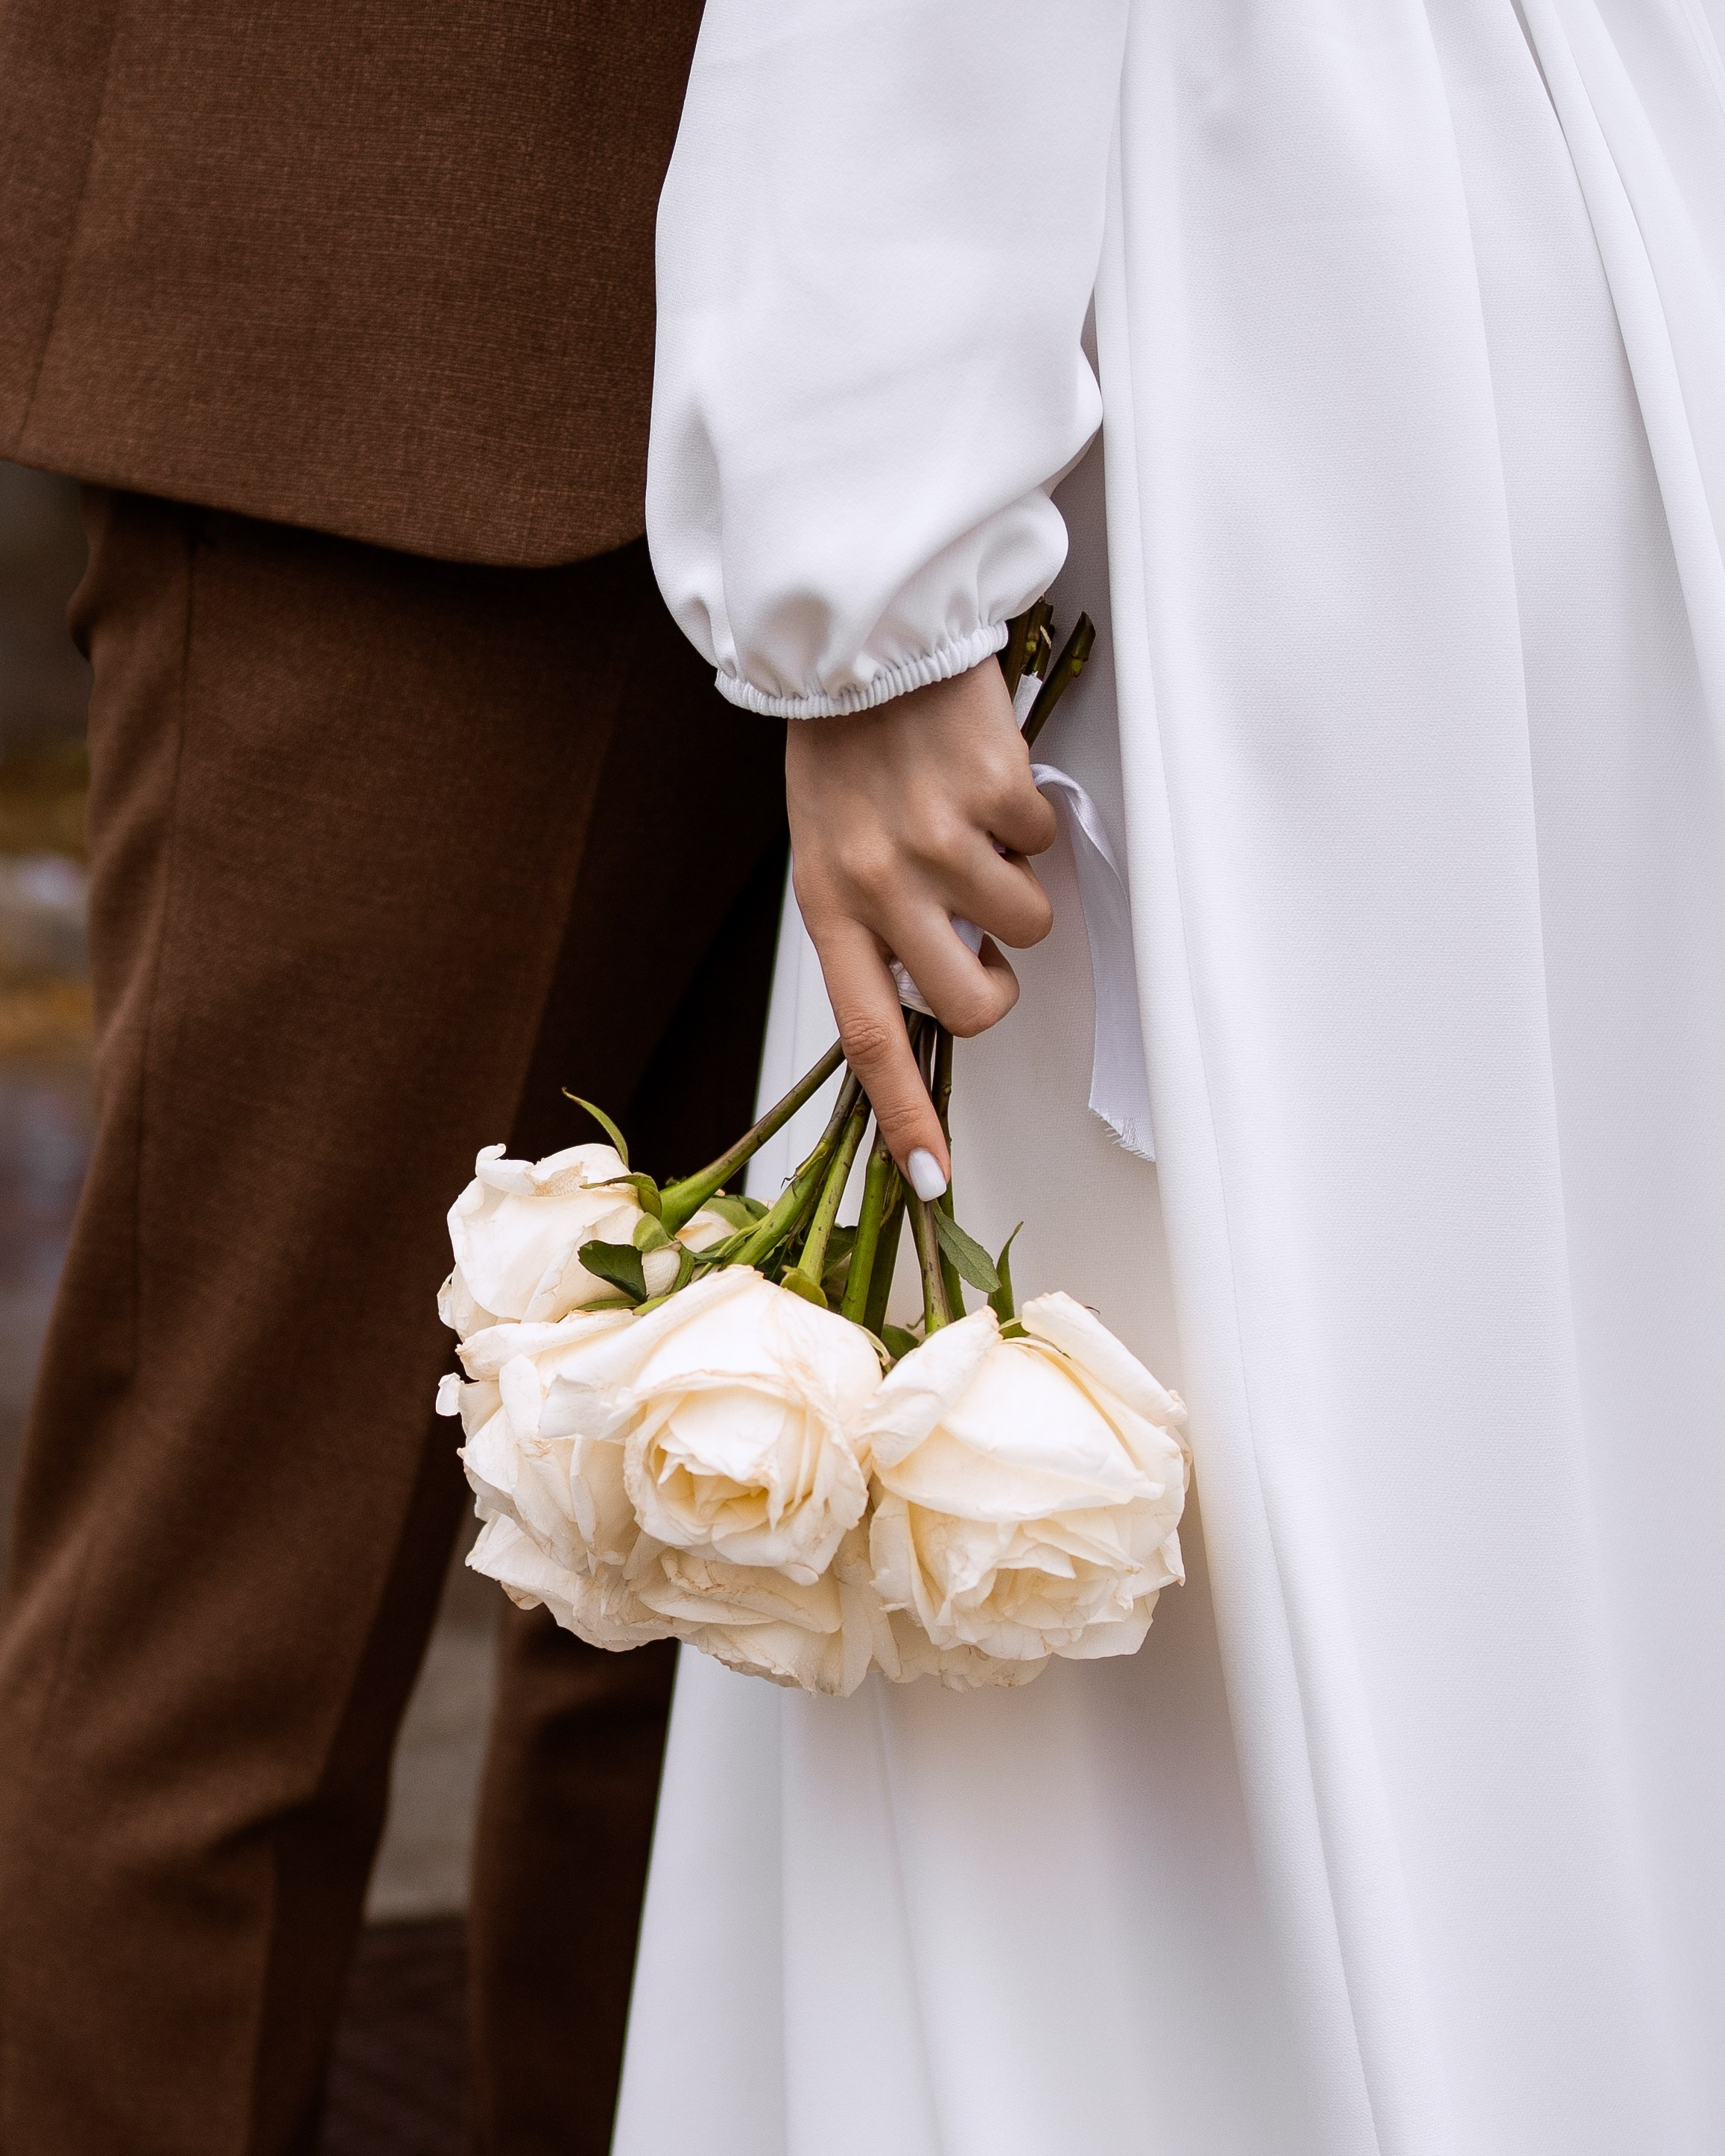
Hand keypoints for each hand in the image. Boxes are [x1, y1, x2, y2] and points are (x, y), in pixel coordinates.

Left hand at [785, 659, 1058, 1187]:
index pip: (867, 1034)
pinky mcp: (992, 789)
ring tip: (970, 824)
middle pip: (969, 1002)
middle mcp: (878, 880)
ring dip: (1015, 885)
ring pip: (1025, 925)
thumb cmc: (846, 749)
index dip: (904, 1113)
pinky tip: (986, 778)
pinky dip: (1031, 819)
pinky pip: (1044, 844)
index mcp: (828, 903)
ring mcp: (937, 837)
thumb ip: (874, 921)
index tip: (934, 1180)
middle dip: (996, 987)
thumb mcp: (830, 846)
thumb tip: (947, 984)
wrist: (862, 635)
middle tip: (984, 939)